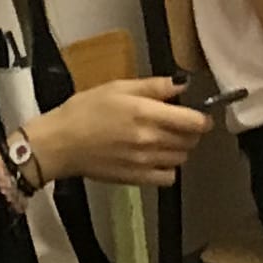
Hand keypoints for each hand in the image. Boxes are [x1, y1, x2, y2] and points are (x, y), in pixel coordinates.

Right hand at [33, 78, 209, 185]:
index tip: (200, 116)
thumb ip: (153, 86)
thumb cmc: (84, 110)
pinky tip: (156, 158)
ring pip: (182, 158)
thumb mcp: (117, 87)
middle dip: (190, 131)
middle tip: (178, 124)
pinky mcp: (136, 179)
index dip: (202, 119)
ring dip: (180, 148)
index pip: (193, 122)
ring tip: (164, 139)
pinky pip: (168, 177)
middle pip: (191, 140)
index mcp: (145, 113)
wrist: (60, 143)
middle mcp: (149, 139)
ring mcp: (144, 162)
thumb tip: (183, 82)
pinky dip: (168, 168)